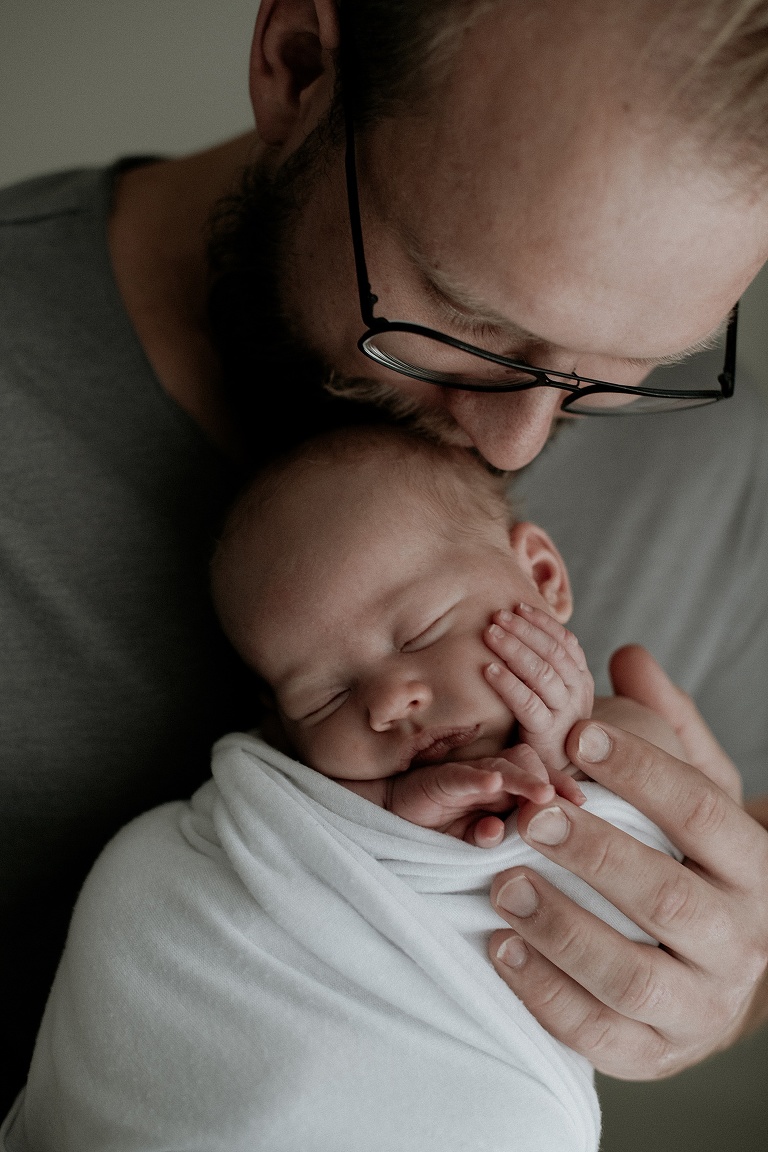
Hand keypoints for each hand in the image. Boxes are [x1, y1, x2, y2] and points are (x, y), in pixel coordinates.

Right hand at [387, 746, 584, 846]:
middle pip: (528, 763)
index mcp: (505, 791)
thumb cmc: (438, 829)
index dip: (563, 785)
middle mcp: (489, 777)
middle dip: (551, 780)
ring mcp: (466, 776)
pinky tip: (491, 785)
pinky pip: (462, 775)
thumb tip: (500, 835)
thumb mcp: (472, 841)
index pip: (542, 777)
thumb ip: (489, 838)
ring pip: (502, 766)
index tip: (584, 802)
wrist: (392, 814)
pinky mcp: (438, 779)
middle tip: (567, 801)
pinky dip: (477, 778)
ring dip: (524, 780)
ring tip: (542, 795)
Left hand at [484, 603, 593, 771]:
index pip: (566, 641)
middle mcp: (578, 694)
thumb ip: (542, 666)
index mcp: (580, 679)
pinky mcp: (546, 735)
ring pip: (542, 672)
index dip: (542, 622)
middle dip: (524, 629)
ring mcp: (565, 714)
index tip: (518, 605)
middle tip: (497, 614)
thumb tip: (516, 625)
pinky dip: (508, 683)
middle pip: (553, 652)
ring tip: (489, 632)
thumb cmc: (539, 727)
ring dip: (514, 648)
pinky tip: (487, 668)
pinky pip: (527, 703)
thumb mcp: (548, 694)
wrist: (547, 775)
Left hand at [487, 647, 767, 1077]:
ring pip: (633, 975)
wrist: (712, 971)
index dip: (641, 771)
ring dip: (561, 928)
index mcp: (751, 865)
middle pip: (667, 897)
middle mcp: (738, 938)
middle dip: (594, 853)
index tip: (575, 737)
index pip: (702, 812)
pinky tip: (500, 948)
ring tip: (501, 884)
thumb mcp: (694, 793)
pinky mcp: (657, 1054)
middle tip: (531, 817)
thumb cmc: (691, 863)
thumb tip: (629, 656)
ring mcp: (701, 1005)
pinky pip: (602, 1036)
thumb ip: (664, 728)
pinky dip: (546, 995)